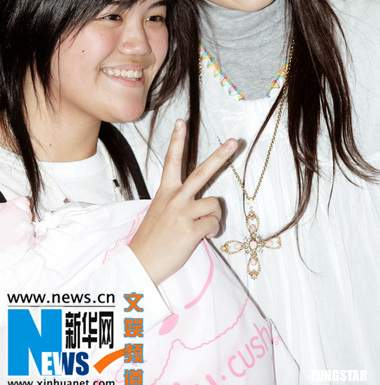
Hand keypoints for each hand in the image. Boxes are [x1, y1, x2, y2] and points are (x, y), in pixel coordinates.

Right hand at [129, 119, 236, 285]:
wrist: (140, 263)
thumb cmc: (152, 239)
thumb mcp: (159, 212)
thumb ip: (179, 202)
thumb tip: (203, 204)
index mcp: (165, 192)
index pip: (171, 160)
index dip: (177, 140)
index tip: (181, 121)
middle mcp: (174, 198)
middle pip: (202, 172)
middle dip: (221, 155)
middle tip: (234, 141)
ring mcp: (182, 212)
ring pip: (215, 204)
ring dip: (213, 218)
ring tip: (199, 229)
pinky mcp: (190, 229)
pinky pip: (214, 225)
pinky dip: (211, 233)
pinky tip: (199, 238)